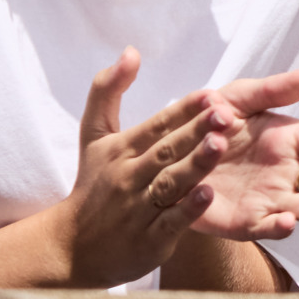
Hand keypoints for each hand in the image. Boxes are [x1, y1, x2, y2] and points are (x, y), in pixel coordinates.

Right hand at [53, 47, 235, 286]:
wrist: (72, 247)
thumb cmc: (93, 184)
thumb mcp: (94, 136)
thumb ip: (108, 91)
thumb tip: (131, 51)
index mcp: (122, 149)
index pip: (157, 125)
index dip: (184, 109)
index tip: (210, 94)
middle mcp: (130, 176)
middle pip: (167, 151)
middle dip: (196, 131)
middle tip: (225, 112)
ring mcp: (139, 208)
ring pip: (170, 183)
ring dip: (195, 164)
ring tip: (220, 145)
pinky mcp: (150, 239)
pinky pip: (171, 221)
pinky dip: (188, 209)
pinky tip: (209, 194)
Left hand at [183, 66, 298, 241]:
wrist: (169, 156)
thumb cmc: (209, 122)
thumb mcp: (239, 99)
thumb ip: (274, 90)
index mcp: (290, 140)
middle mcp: (286, 172)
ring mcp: (269, 199)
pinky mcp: (244, 222)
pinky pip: (264, 227)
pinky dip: (278, 227)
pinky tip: (287, 222)